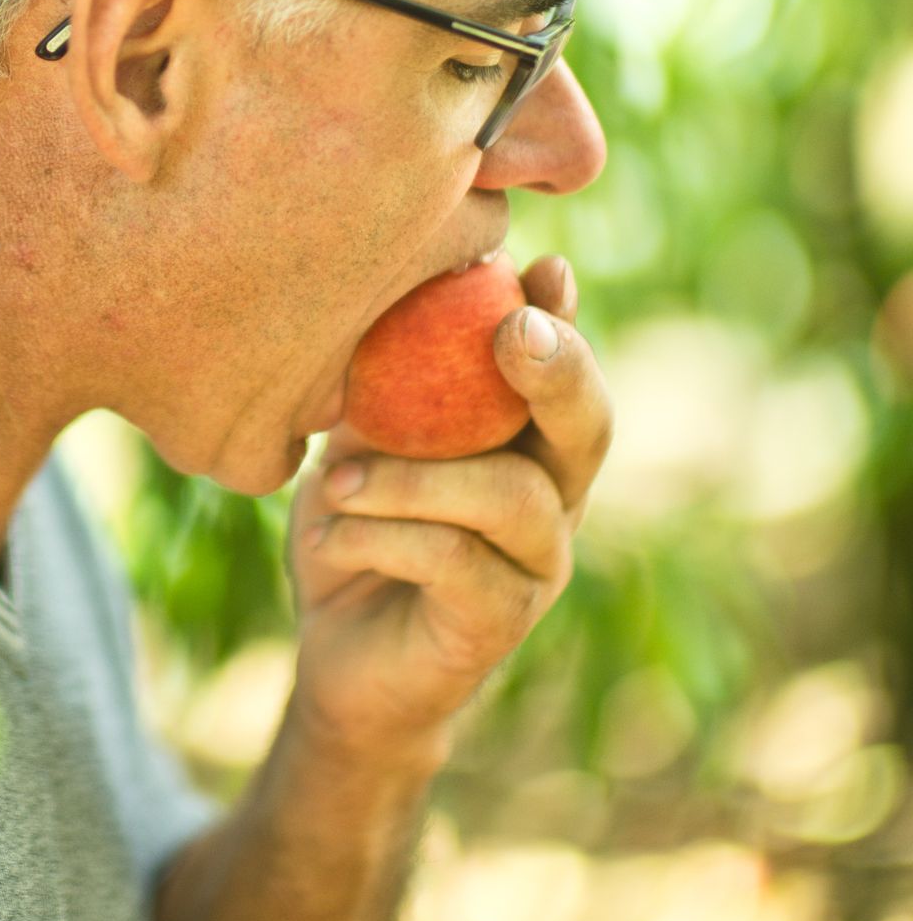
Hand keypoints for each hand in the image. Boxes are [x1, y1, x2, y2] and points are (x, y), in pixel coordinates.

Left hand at [284, 255, 610, 773]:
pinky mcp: (497, 621)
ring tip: (336, 482)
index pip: (568, 371)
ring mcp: (536, 567)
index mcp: (527, 442)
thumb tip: (390, 275)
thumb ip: (392, 375)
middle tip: (513, 330)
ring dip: (414, 478)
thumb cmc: (357, 525)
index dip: (565, 318)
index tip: (544, 268)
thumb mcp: (365, 438)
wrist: (335, 653)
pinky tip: (330, 530)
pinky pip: (457, 560)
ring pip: (509, 495)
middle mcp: (554, 499)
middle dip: (558, 370)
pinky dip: (385, 535)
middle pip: (589, 427)